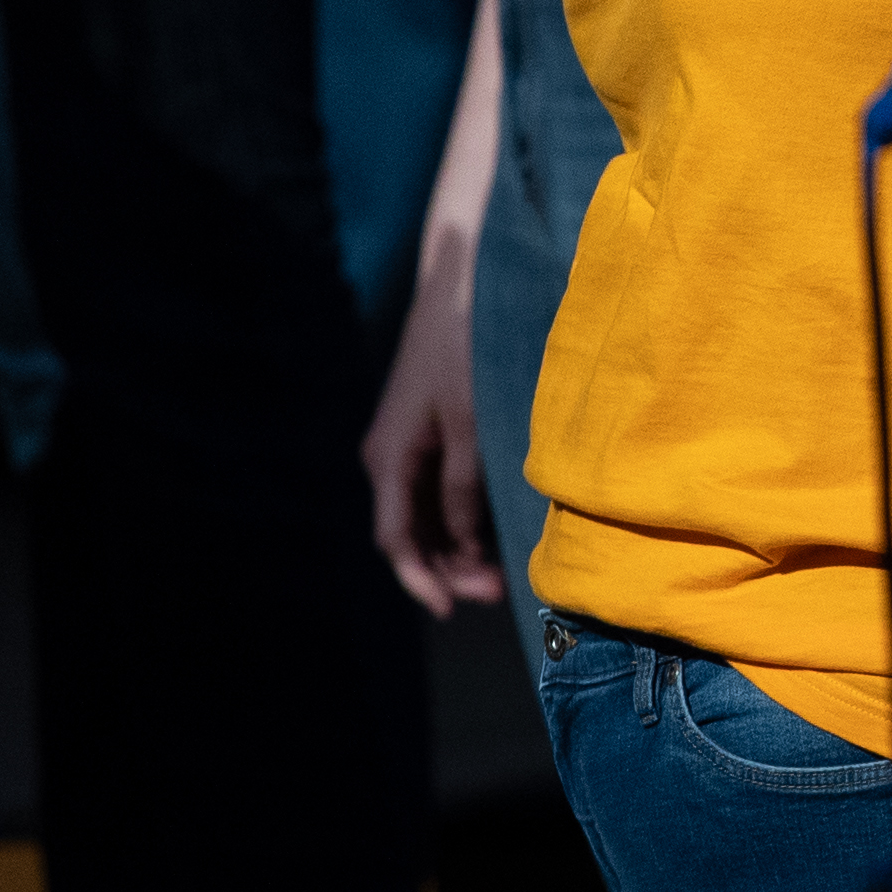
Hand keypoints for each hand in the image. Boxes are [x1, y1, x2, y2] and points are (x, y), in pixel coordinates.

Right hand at [359, 241, 497, 616]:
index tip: (454, 611)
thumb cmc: (467, 348)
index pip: (398, 540)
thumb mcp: (470, 422)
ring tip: (502, 570)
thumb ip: (464, 487)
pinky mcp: (431, 426)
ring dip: (459, 543)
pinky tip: (497, 524)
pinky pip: (441, 486)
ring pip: (429, 512)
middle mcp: (390, 456)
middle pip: (413, 532)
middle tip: (498, 593)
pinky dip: (464, 513)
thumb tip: (465, 548)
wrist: (463, 280)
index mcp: (389, 459)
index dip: (424, 580)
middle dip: (449, 568)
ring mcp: (409, 442)